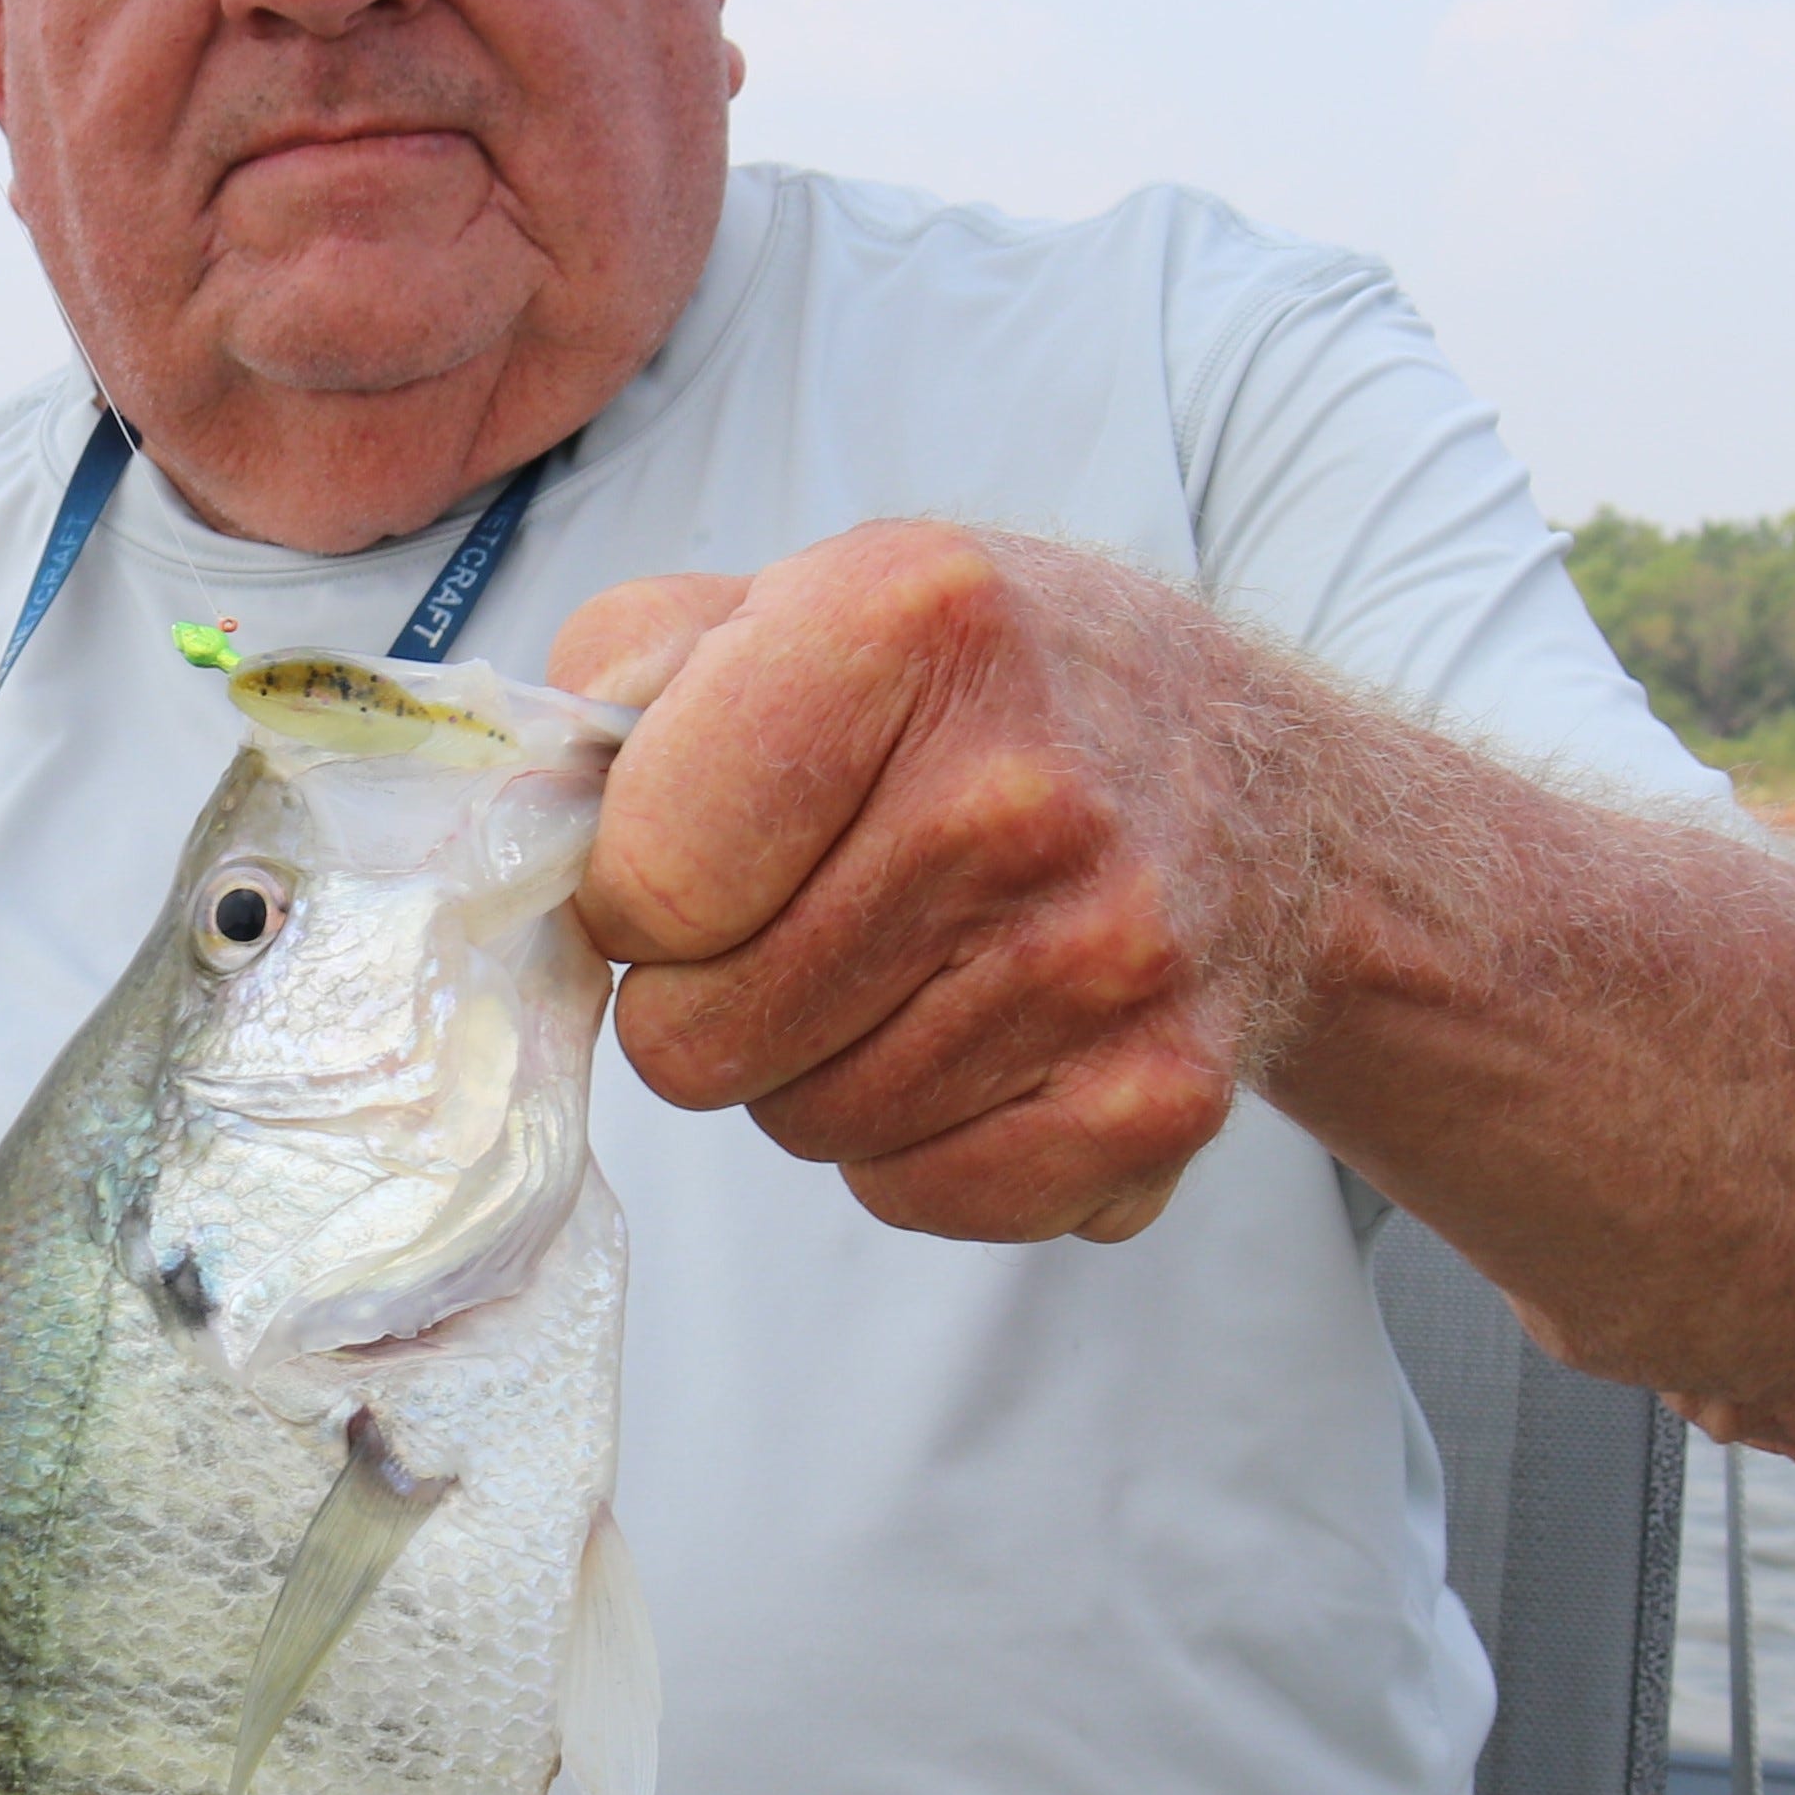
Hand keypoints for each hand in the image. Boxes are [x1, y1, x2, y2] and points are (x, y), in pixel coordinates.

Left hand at [553, 525, 1331, 1244]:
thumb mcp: (802, 596)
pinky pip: (921, 1198)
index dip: (637, 897)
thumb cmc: (985, 696)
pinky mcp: (1158, 1098)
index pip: (642, 883)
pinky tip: (983, 1038)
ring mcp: (1103, 958)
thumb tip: (531, 822)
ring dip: (819, 1068)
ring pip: (804, 1128)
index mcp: (904, 623)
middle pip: (699, 1042)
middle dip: (716, 999)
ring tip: (910, 965)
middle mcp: (1017, 793)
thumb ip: (624, 673)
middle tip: (805, 922)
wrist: (1263, 786)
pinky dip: (923, 1148)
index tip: (702, 859)